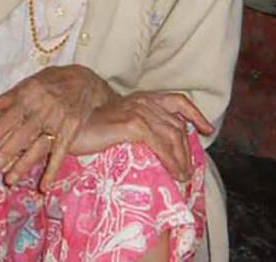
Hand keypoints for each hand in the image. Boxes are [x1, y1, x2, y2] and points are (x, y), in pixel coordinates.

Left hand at [0, 65, 116, 190]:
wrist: (86, 81)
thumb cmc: (52, 81)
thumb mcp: (30, 83)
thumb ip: (8, 97)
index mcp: (29, 95)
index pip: (8, 118)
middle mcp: (43, 108)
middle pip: (21, 135)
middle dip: (4, 155)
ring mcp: (59, 121)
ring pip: (38, 147)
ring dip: (23, 165)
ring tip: (9, 181)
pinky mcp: (71, 131)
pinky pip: (60, 153)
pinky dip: (52, 170)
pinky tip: (44, 187)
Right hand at [71, 92, 213, 181]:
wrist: (67, 126)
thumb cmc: (87, 129)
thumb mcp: (117, 123)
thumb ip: (136, 127)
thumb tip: (155, 148)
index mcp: (142, 98)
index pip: (177, 100)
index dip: (195, 114)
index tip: (207, 129)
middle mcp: (144, 101)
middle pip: (177, 125)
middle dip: (187, 149)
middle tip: (187, 170)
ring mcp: (139, 111)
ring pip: (173, 135)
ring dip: (181, 159)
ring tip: (181, 177)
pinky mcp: (133, 124)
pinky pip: (161, 144)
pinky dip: (171, 160)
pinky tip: (172, 173)